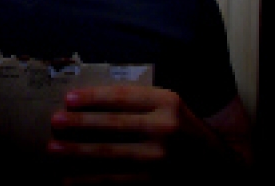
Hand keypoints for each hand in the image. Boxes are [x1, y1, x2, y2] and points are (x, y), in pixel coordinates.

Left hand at [47, 85, 202, 183]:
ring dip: (77, 152)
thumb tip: (90, 101)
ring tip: (53, 148)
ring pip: (110, 154)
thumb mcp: (172, 106)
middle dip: (79, 123)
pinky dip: (88, 182)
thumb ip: (140, 101)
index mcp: (169, 101)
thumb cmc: (185, 131)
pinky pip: (115, 182)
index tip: (69, 98)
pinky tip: (69, 180)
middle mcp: (166, 128)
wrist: (221, 170)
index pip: (124, 96)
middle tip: (54, 122)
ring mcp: (161, 159)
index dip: (94, 97)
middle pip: (113, 124)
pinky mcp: (156, 185)